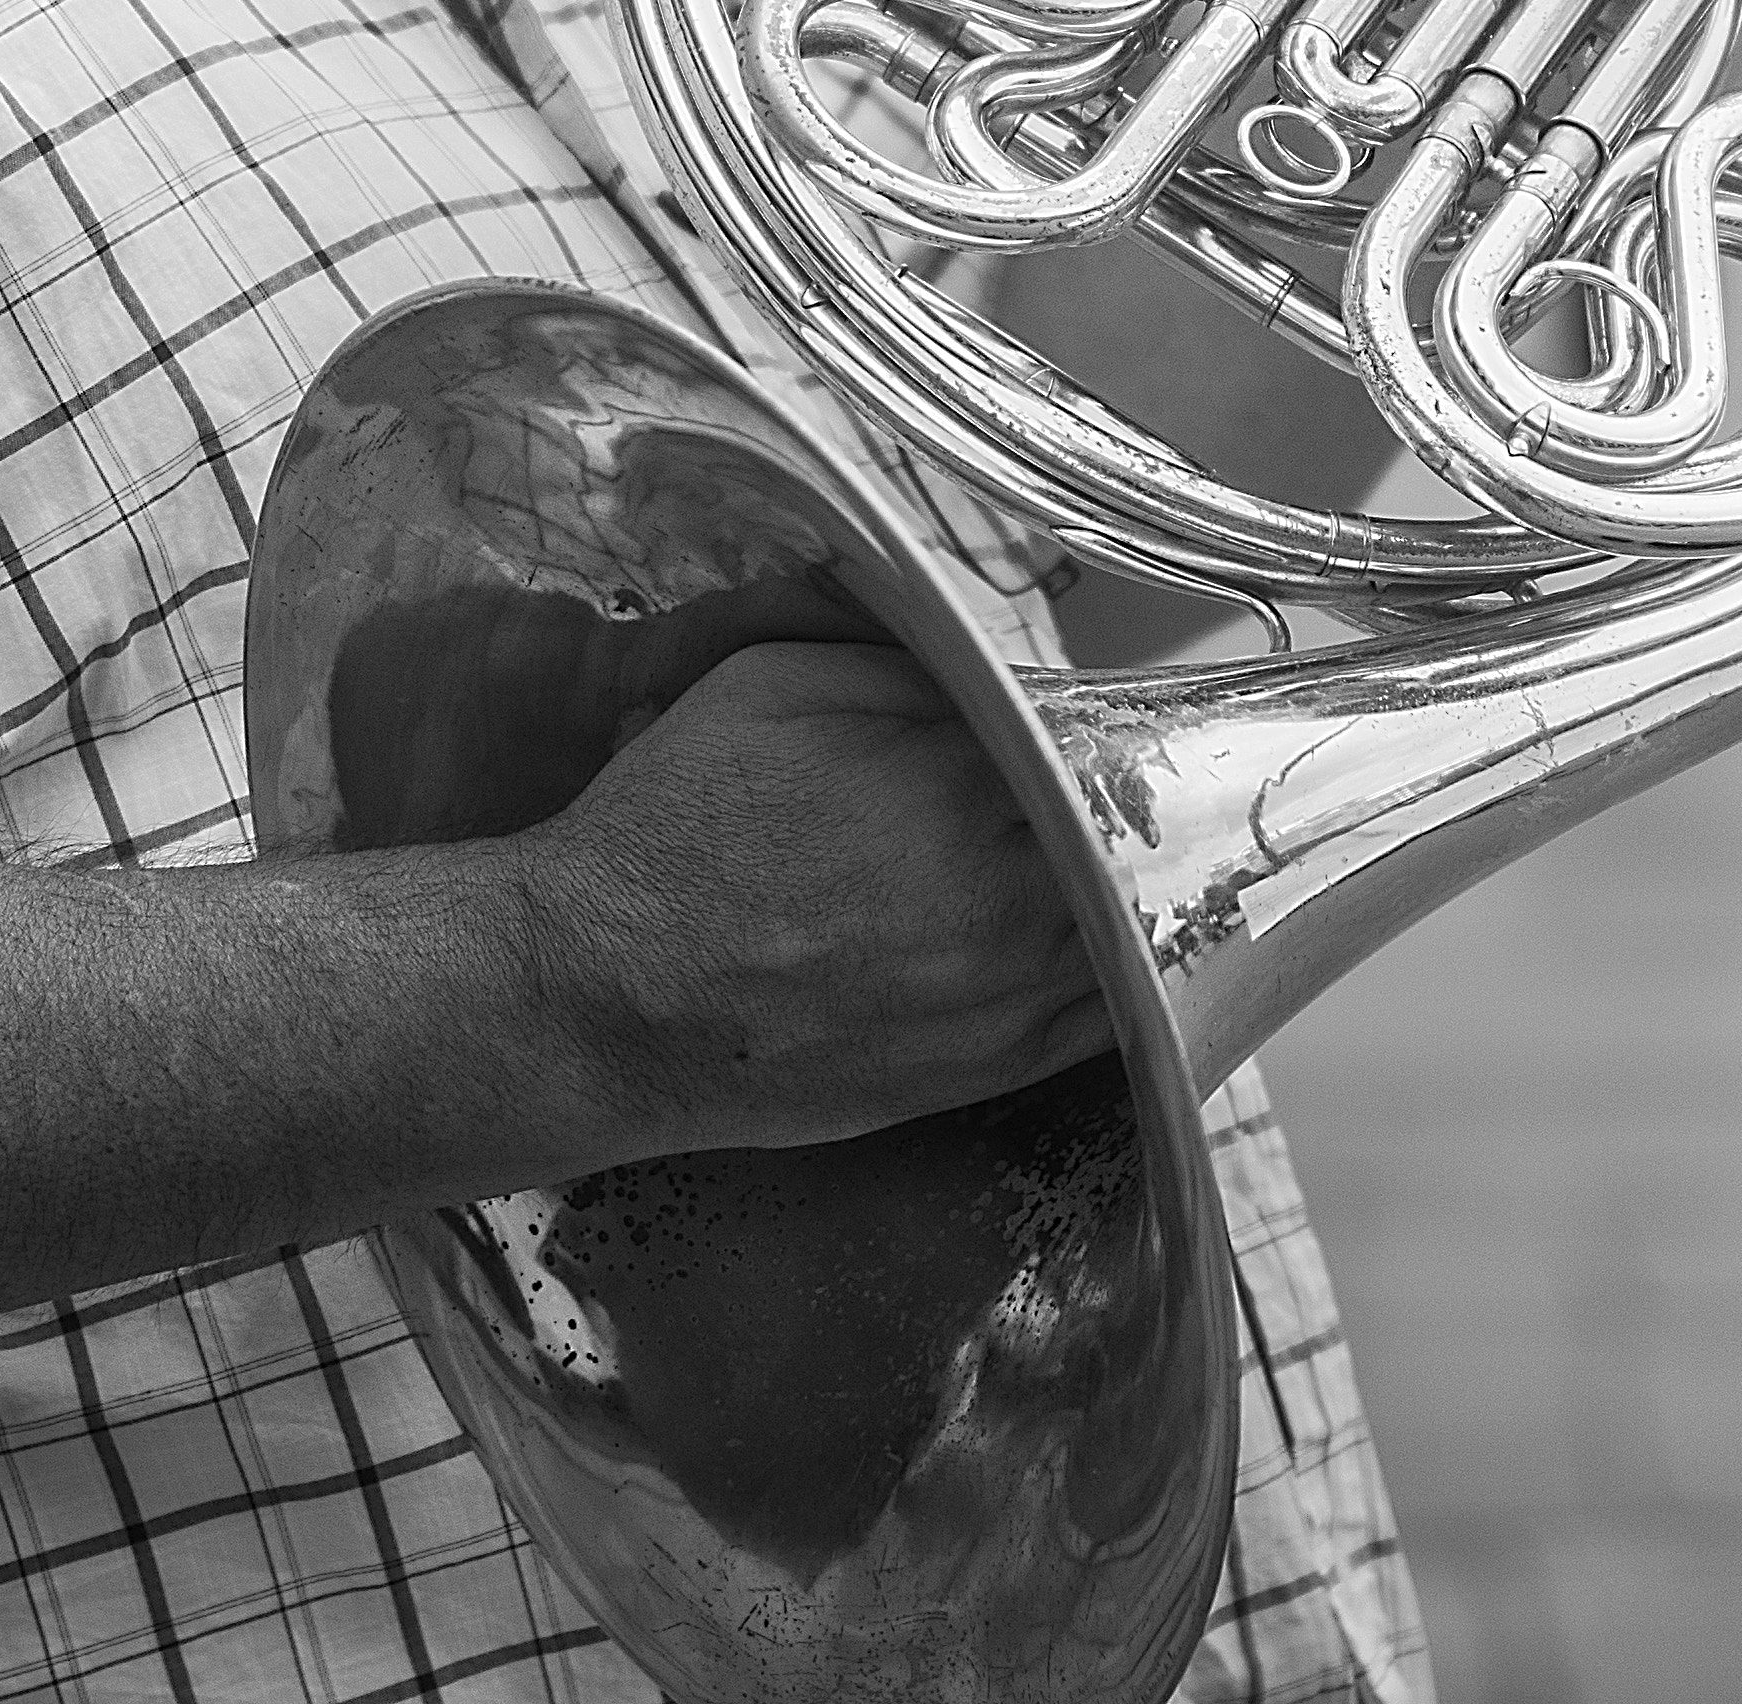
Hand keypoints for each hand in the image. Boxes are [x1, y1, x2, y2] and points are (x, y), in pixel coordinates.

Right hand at [517, 637, 1110, 1154]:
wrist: (601, 994)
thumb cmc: (672, 829)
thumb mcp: (773, 683)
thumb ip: (912, 671)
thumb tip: (1006, 682)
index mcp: (959, 781)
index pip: (1093, 740)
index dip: (1099, 729)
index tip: (1100, 726)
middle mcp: (1006, 893)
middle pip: (1132, 835)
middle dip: (1126, 808)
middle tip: (1117, 789)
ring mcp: (1006, 994)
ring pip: (1140, 927)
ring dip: (1139, 890)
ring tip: (1117, 862)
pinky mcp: (990, 1070)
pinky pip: (1111, 1020)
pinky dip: (1130, 976)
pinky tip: (1109, 943)